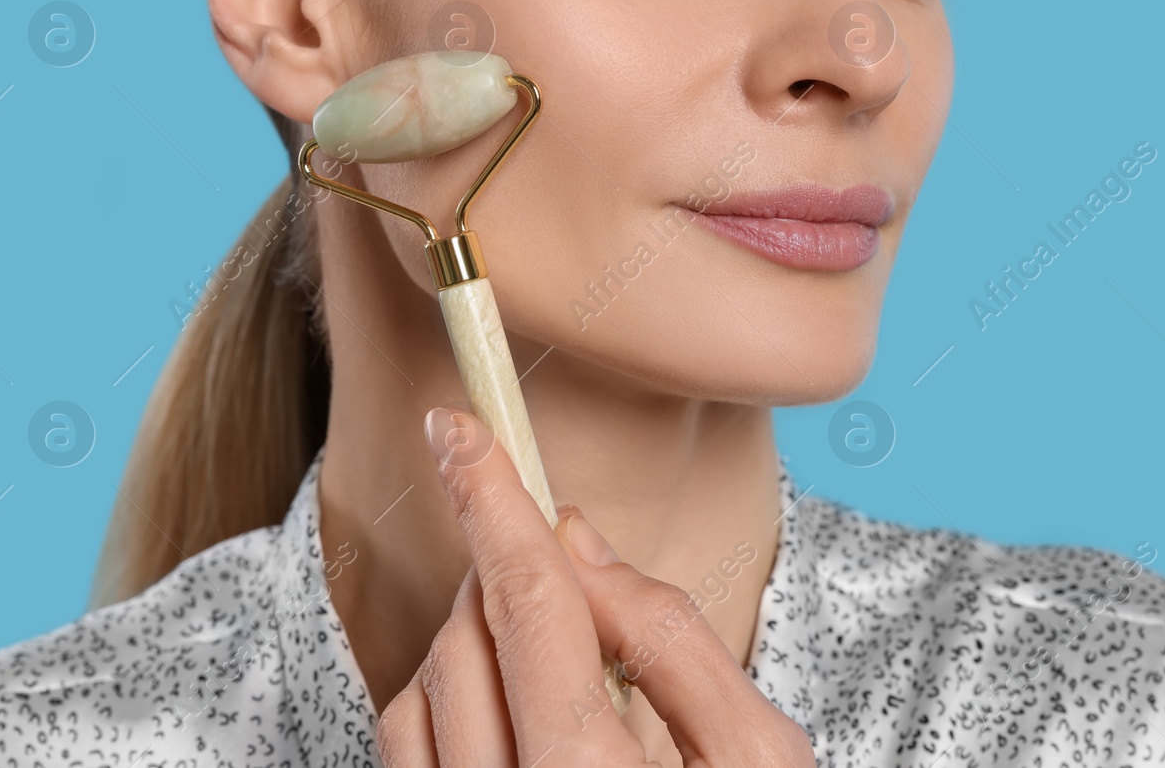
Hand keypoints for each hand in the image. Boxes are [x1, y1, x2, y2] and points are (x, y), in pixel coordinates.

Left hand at [375, 406, 816, 767]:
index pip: (526, 602)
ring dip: (472, 636)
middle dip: (506, 577)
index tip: (459, 430)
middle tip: (565, 578)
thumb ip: (673, 644)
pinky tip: (503, 704)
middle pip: (470, 637)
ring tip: (549, 656)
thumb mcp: (759, 763)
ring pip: (421, 690)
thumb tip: (584, 550)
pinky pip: (405, 750)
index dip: (491, 500)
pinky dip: (440, 696)